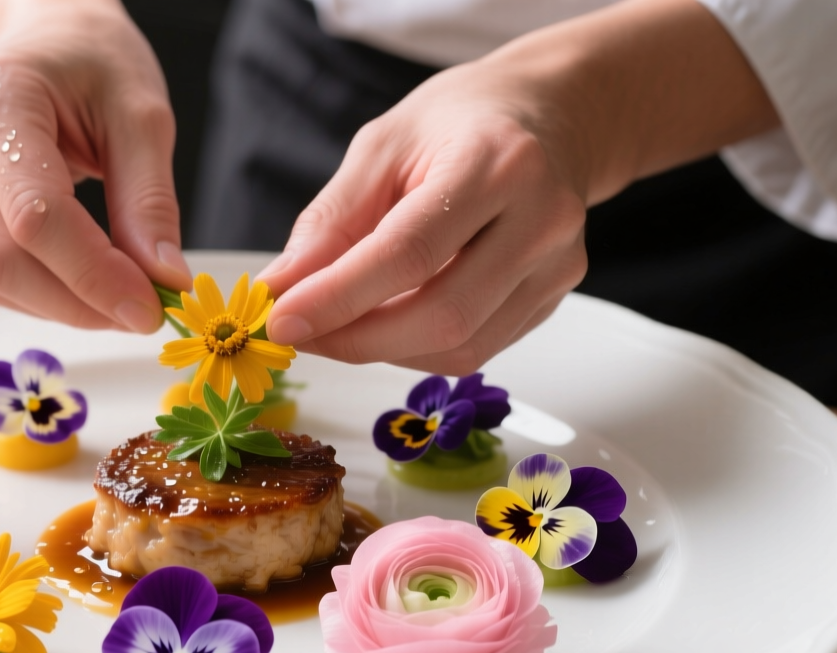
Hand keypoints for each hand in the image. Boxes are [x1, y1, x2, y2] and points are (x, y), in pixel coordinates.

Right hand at [0, 0, 190, 332]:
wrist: (46, 36)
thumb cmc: (93, 61)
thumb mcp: (142, 115)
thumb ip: (150, 200)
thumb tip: (163, 279)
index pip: (35, 217)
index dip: (94, 275)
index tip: (150, 307)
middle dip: (77, 303)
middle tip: (142, 314)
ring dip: (62, 306)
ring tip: (122, 297)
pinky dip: (43, 293)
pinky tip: (87, 283)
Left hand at [259, 57, 588, 374]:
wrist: (548, 118)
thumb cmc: (460, 124)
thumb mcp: (382, 147)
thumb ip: (330, 221)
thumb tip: (280, 289)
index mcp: (495, 162)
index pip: (409, 252)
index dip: (338, 297)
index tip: (281, 320)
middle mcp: (541, 218)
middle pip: (442, 313)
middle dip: (356, 338)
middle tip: (300, 333)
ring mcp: (557, 265)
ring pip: (459, 346)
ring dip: (384, 350)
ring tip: (341, 321)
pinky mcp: (554, 297)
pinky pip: (476, 348)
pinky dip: (417, 347)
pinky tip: (390, 318)